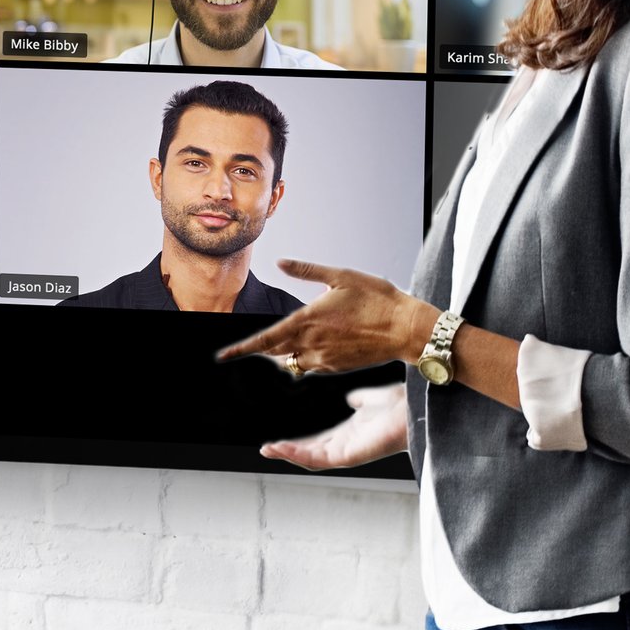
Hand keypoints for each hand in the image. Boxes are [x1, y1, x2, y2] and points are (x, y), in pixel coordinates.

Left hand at [215, 260, 436, 379]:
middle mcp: (312, 343)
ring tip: (287, 340)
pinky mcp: (336, 368)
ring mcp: (325, 359)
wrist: (406, 328)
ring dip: (283, 354)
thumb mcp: (341, 276)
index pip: (265, 340)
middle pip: (274, 353)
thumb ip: (308, 271)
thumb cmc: (378, 298)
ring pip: (291, 362)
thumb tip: (281, 262)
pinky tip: (314, 345)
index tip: (222, 356)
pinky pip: (310, 366)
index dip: (241, 349)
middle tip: (251, 345)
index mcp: (308, 320)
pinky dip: (304, 358)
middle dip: (261, 350)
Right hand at [263, 384, 411, 471]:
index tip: (278, 440)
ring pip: (311, 459)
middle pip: (310, 453)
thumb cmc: (400, 407)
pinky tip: (283, 448)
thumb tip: (352, 398)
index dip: (298, 442)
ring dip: (289, 456)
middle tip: (267, 450)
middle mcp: (346, 446)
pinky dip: (298, 455)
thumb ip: (361, 400)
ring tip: (268, 450)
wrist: (413, 410)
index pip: (318, 442)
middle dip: (288, 452)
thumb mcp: (372, 399)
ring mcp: (347, 453)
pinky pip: (318, 460)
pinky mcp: (349, 457)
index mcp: (350, 434)